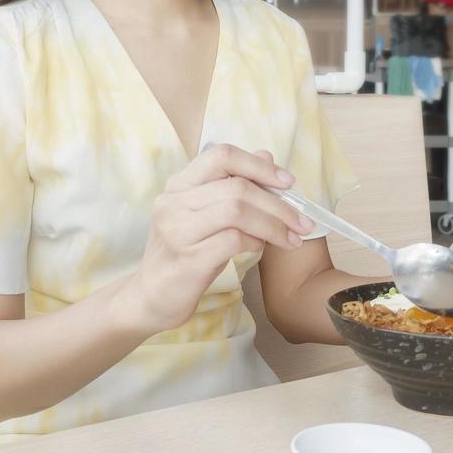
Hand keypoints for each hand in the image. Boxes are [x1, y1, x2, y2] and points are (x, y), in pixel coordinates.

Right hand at [119, 144, 312, 334]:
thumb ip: (230, 185)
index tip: (288, 182)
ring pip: (238, 211)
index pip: (221, 155)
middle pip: (237, 186)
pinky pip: (234, 240)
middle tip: (302, 222)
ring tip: (291, 239)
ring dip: (273, 225)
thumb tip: (266, 156)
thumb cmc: (183, 253)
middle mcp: (173, 201)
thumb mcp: (203, 214)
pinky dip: (256, 242)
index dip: (259, 165)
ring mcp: (178, 230)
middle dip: (278, 204)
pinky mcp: (188, 259)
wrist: (150, 297)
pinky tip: (260, 249)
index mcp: (179, 184)